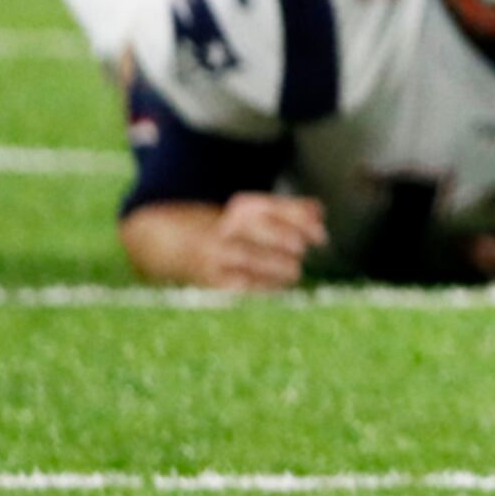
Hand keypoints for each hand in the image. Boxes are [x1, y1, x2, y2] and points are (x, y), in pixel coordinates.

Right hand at [191, 191, 325, 291]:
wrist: (174, 244)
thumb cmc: (231, 230)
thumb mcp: (255, 214)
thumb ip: (289, 210)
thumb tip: (319, 212)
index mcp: (241, 209)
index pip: (269, 207)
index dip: (296, 217)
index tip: (320, 232)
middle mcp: (226, 227)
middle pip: (255, 229)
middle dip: (282, 238)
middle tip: (302, 250)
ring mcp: (216, 254)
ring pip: (245, 257)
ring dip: (274, 265)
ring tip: (294, 272)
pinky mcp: (210, 280)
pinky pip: (236, 284)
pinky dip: (260, 287)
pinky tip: (278, 288)